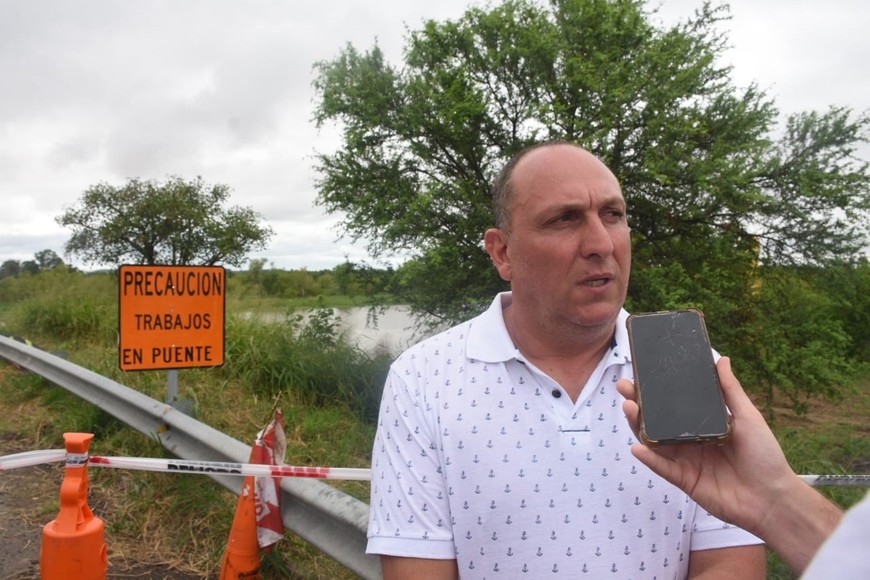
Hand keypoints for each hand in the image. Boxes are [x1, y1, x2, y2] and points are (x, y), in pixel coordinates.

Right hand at [617, 357, 795, 532]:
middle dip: (638, 404)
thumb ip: (730, 390)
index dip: (656, 391)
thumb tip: (723, 359)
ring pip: (655, 441)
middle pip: (658, 420)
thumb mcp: (748, 416)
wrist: (772, 497)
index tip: (641, 374)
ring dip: (639, 426)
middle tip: (625, 387)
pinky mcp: (684, 480)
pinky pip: (662, 467)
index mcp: (704, 424)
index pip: (674, 404)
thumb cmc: (765, 455)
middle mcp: (691, 440)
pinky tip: (638, 447)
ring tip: (629, 408)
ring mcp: (686, 461)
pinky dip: (649, 458)